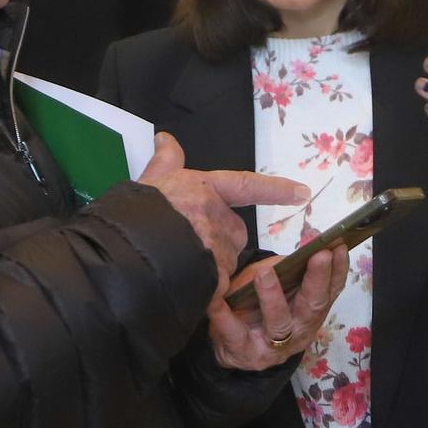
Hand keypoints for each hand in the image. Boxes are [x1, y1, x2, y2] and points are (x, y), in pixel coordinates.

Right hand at [138, 132, 307, 284]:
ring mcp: (217, 247)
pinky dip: (205, 290)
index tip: (302, 193)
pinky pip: (217, 286)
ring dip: (211, 267)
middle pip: (233, 232)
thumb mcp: (149, 182)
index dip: (275, 189)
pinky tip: (184, 286)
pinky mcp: (215, 276)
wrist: (125, 254)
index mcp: (204, 189)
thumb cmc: (134, 216)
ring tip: (179, 267)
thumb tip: (165, 137)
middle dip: (218, 241)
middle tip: (188, 246)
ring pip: (225, 261)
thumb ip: (164, 162)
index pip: (246, 185)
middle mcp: (217, 216)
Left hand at [208, 246, 348, 371]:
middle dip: (318, 280)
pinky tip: (216, 302)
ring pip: (279, 323)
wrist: (232, 346)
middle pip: (313, 307)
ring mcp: (275, 347)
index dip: (338, 270)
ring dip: (273, 297)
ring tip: (264, 273)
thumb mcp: (278, 285)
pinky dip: (225, 317)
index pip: (331, 291)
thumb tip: (303, 241)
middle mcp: (300, 330)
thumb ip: (289, 269)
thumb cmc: (258, 306)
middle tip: (320, 255)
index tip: (339, 246)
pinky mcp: (247, 353)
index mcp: (311, 311)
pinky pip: (235, 334)